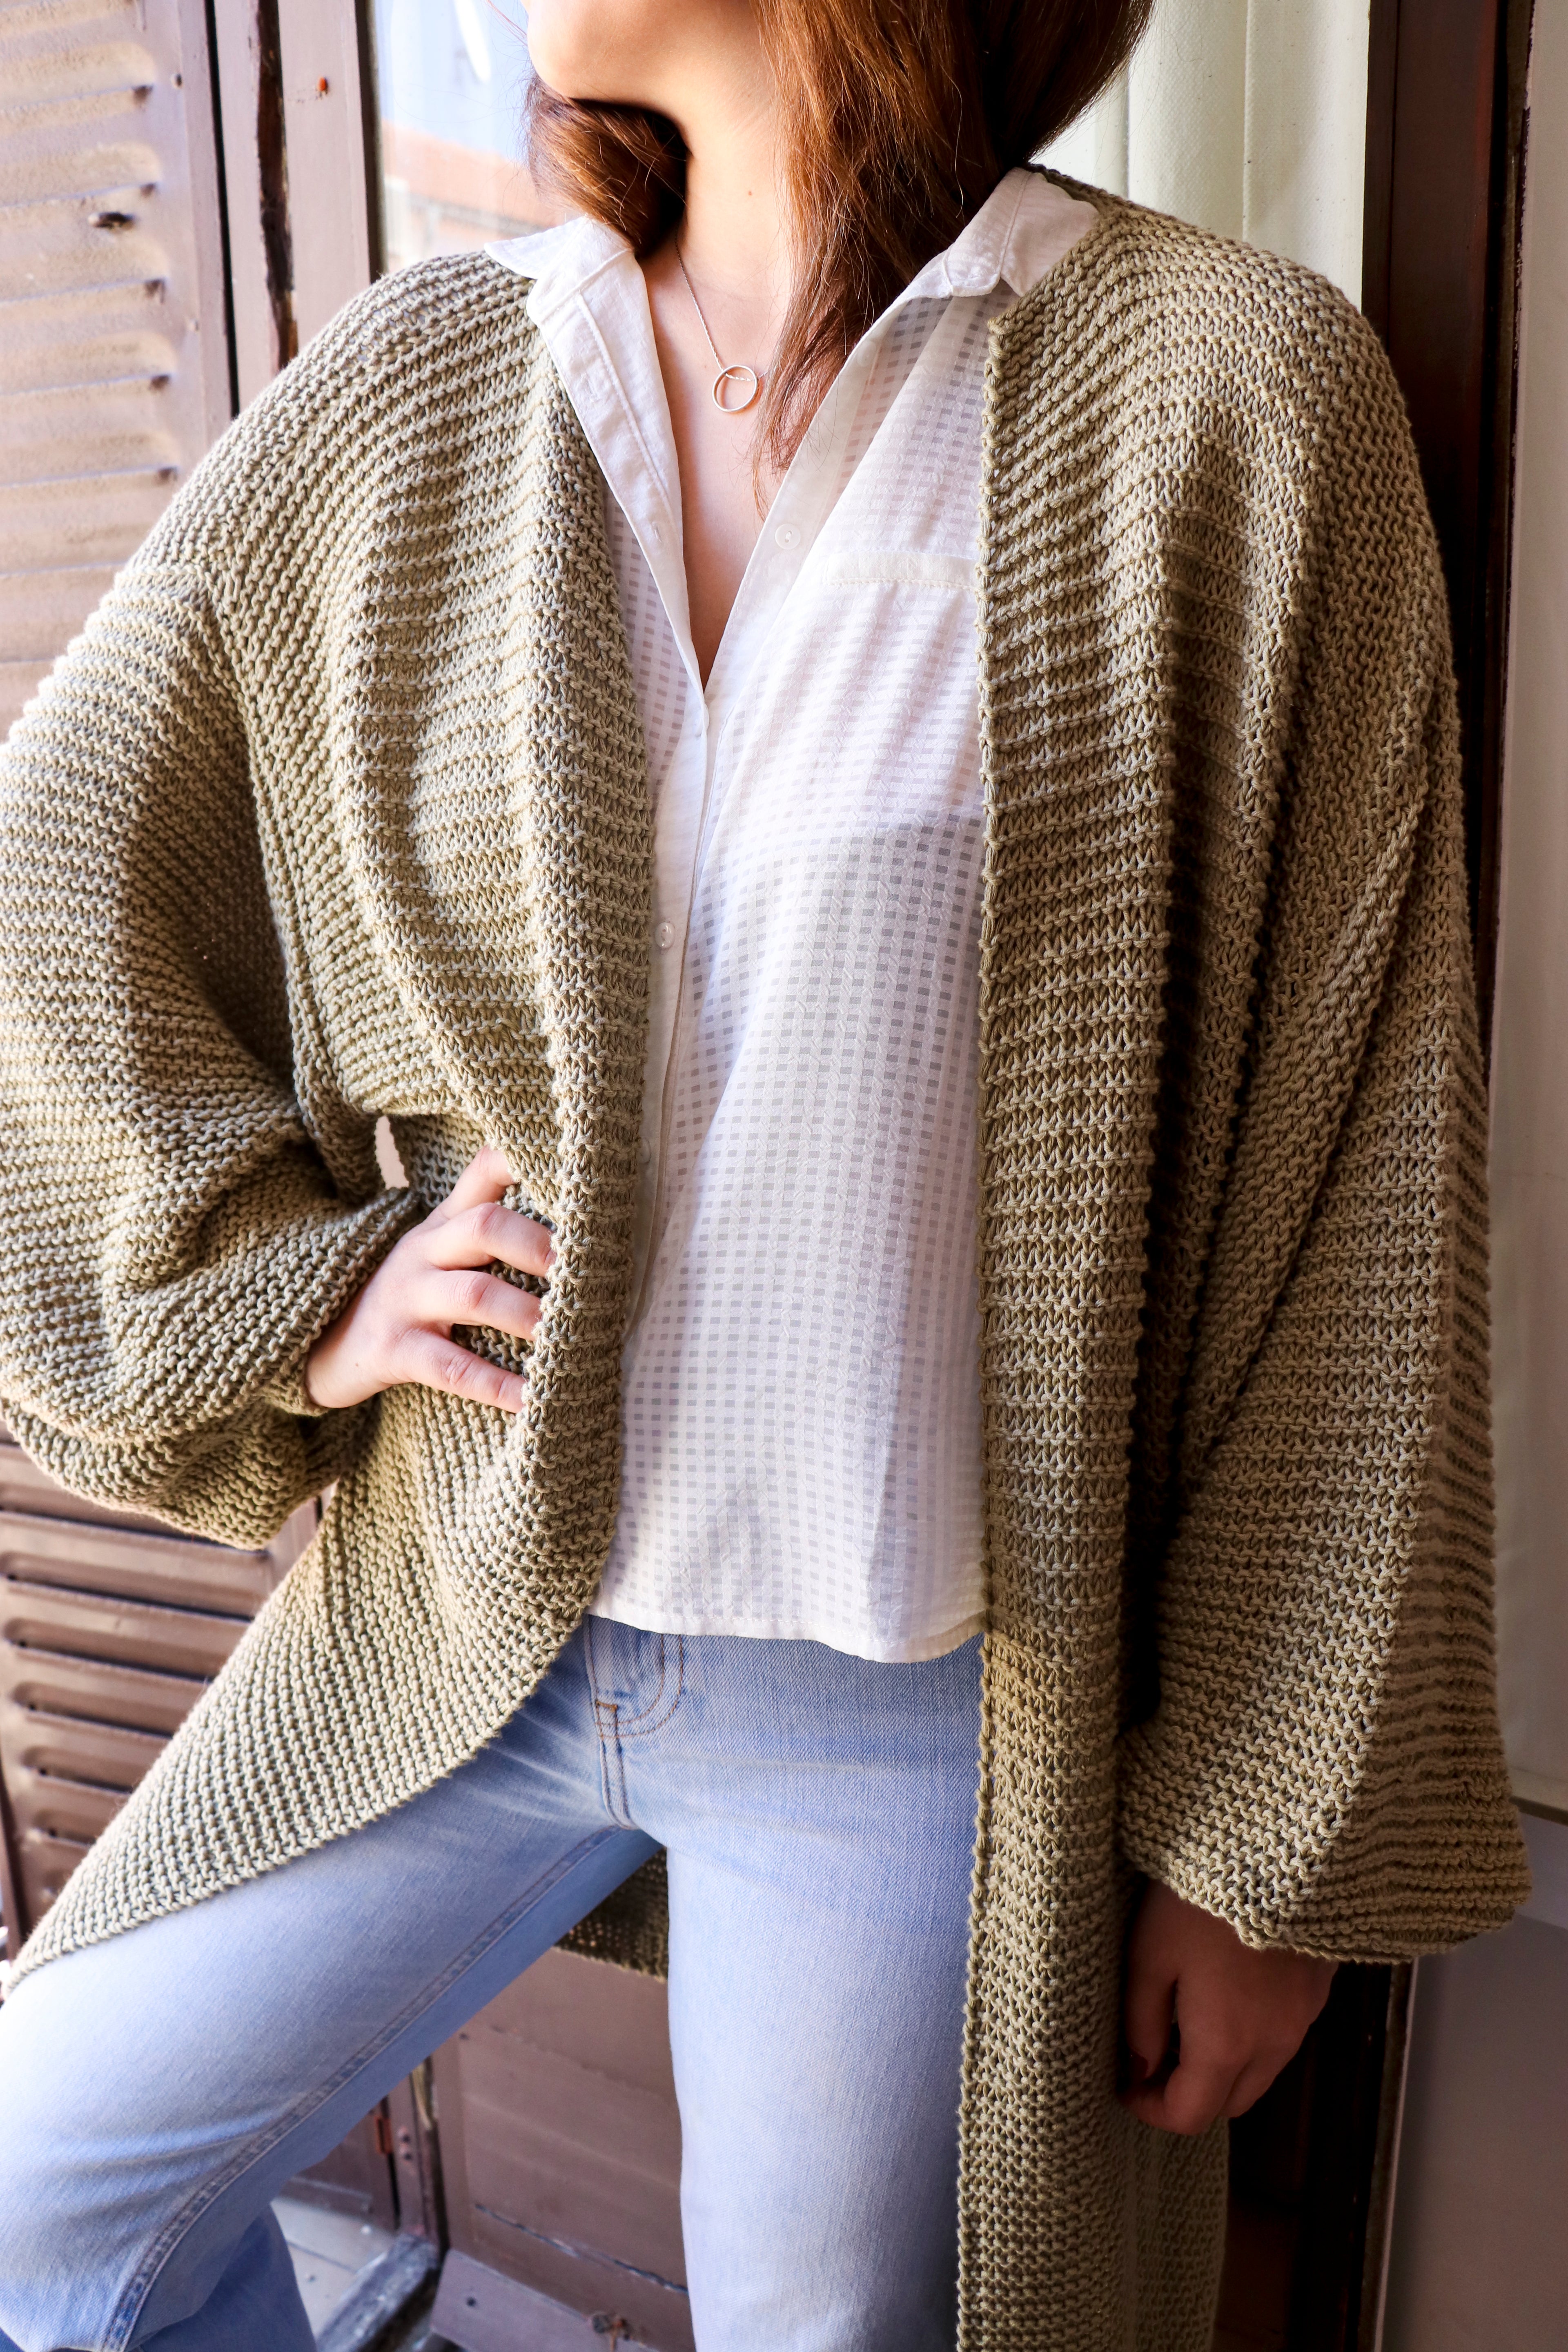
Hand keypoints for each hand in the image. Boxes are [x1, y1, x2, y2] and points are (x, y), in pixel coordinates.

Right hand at [304, 1149, 550, 1414]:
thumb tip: (572, 1212)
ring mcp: (406, 1300)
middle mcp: (424, 1252)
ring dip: (525, 1313)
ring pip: (473, 1295)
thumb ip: (492, 1221)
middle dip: (536, 1244)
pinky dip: (494, 1385)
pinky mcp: (394, 1351)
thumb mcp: (441, 1246)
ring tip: (566, 1330)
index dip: (521, 1159)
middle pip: (483, 1227)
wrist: (325, 1343)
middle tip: (581, 1267)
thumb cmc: (411, 1292)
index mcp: (444, 1224)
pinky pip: (451, 1367)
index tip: (571, 1166)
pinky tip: (531, 1399)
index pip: (483, 1172)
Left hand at [1121, 1879, 1335, 2134]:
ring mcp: (1304, 2020)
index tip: (1123, 2083)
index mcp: (1227, 2046)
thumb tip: (1139, 2068)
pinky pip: (1282, 2038)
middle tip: (1152, 2055)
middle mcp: (1274, 2046)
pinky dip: (1252, 2039)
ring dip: (1223, 2068)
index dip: (1150, 2110)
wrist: (1274, 1845)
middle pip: (1230, 2103)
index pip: (1191, 2115)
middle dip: (1189, 2094)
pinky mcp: (1319, 1991)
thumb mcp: (1149, 1956)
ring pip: (1261, 2074)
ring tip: (1186, 2021)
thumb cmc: (1197, 1899)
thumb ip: (1141, 2022)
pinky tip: (1227, 1994)